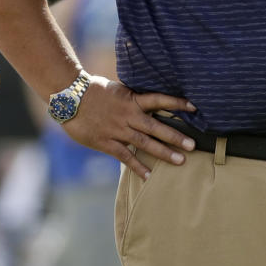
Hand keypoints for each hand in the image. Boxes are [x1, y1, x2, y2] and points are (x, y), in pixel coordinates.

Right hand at [63, 75, 195, 179]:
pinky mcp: (106, 142)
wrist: (70, 97)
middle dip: (175, 136)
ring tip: (180, 161)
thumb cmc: (93, 90)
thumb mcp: (117, 89)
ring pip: (144, 143)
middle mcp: (128, 115)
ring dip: (163, 153)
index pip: (159, 100)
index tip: (195, 107)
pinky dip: (137, 167)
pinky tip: (149, 176)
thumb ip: (133, 98)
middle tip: (192, 145)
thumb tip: (150, 102)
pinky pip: (125, 157)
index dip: (177, 103)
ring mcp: (117, 130)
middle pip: (156, 127)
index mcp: (132, 100)